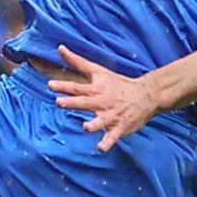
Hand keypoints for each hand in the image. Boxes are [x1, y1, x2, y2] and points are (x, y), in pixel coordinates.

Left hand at [46, 46, 161, 151]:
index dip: (63, 86)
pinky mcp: (119, 127)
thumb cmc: (118, 83)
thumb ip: (77, 62)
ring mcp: (111, 116)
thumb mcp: (98, 71)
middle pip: (85, 103)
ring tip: (85, 127)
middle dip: (72, 103)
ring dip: (93, 124)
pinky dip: (107, 142)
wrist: (146, 95)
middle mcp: (102, 102)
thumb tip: (60, 48)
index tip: (50, 85)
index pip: (76, 87)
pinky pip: (112, 137)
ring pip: (100, 121)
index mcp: (95, 89)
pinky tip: (100, 148)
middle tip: (59, 102)